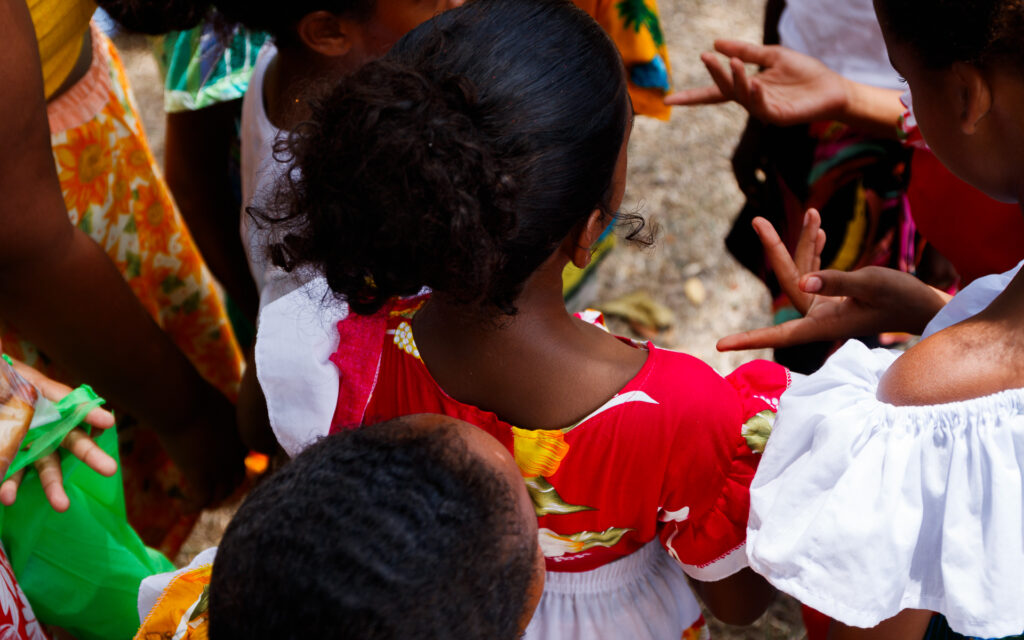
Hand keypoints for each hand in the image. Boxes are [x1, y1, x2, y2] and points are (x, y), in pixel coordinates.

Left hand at [0, 350, 116, 511]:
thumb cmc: (7, 382)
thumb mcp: (20, 381)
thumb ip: (40, 392)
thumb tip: (62, 404)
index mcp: (54, 406)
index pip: (78, 409)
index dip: (91, 415)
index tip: (108, 423)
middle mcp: (49, 430)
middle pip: (74, 443)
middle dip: (92, 456)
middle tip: (110, 469)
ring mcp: (29, 448)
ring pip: (46, 468)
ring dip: (53, 487)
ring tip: (62, 506)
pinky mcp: (8, 462)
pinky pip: (11, 475)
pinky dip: (9, 487)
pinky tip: (8, 498)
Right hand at [157, 389, 246, 511]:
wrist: (181, 401)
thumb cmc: (190, 394)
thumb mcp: (210, 402)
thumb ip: (212, 412)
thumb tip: (201, 408)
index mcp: (240, 435)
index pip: (241, 458)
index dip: (232, 467)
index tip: (219, 473)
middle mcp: (235, 454)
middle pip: (236, 479)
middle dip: (225, 488)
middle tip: (210, 494)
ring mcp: (221, 467)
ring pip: (222, 493)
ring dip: (210, 501)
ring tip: (196, 504)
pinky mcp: (202, 477)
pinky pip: (201, 500)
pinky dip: (192, 507)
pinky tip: (181, 507)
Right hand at [665, 40, 849, 125]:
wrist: (831, 88)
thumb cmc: (804, 73)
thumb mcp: (772, 55)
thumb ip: (745, 51)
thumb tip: (715, 43)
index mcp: (746, 88)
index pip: (713, 92)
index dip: (691, 97)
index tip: (668, 101)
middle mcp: (750, 101)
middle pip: (724, 90)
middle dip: (715, 75)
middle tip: (706, 57)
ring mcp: (763, 111)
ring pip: (741, 96)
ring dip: (735, 79)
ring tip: (734, 62)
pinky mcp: (777, 117)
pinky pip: (761, 106)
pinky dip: (755, 93)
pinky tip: (753, 81)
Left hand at [717, 212, 951, 351]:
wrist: (926, 304)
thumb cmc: (902, 297)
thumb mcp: (871, 284)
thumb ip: (837, 282)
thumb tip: (805, 282)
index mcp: (823, 323)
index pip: (778, 333)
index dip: (749, 339)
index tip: (720, 345)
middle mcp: (819, 316)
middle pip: (788, 280)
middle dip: (775, 249)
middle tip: (756, 221)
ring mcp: (826, 306)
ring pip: (803, 271)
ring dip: (805, 242)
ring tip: (813, 213)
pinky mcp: (836, 296)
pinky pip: (816, 271)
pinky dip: (816, 250)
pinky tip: (819, 229)